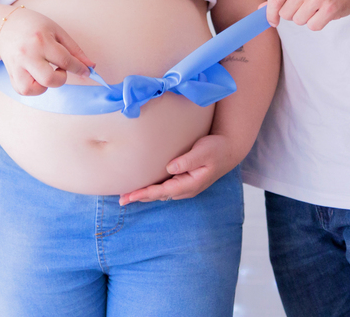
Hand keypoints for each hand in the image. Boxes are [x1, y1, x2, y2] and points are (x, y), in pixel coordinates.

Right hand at [0, 7, 94, 95]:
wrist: (6, 25)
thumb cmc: (35, 26)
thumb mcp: (57, 31)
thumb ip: (74, 50)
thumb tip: (90, 66)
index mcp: (41, 40)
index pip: (65, 60)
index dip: (80, 68)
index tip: (87, 71)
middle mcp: (27, 54)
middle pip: (49, 79)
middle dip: (61, 78)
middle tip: (59, 68)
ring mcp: (16, 65)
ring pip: (34, 89)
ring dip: (46, 85)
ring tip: (45, 71)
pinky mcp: (10, 73)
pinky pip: (23, 90)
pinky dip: (33, 88)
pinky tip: (36, 76)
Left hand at [117, 134, 237, 205]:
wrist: (229, 149)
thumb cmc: (216, 149)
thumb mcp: (204, 151)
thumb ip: (188, 160)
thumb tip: (170, 167)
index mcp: (190, 184)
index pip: (163, 190)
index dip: (146, 193)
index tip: (131, 195)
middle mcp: (185, 188)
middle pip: (158, 195)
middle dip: (140, 197)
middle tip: (121, 200)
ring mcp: (184, 185)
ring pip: (160, 193)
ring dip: (143, 194)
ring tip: (126, 197)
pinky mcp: (182, 180)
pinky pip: (164, 187)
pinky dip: (151, 189)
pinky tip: (142, 188)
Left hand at [266, 0, 349, 30]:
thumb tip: (261, 8)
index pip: (275, 0)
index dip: (270, 14)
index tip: (273, 22)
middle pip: (286, 14)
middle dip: (295, 14)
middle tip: (308, 6)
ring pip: (299, 21)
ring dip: (307, 19)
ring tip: (318, 8)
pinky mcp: (330, 8)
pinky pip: (313, 26)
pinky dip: (318, 23)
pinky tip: (325, 13)